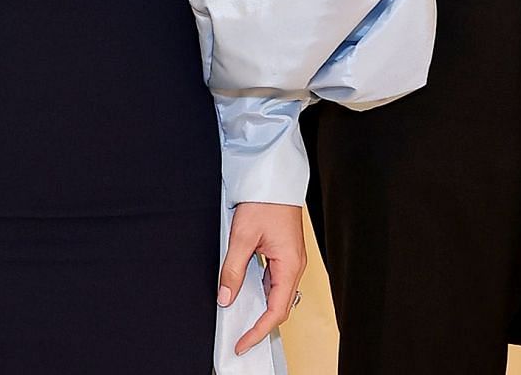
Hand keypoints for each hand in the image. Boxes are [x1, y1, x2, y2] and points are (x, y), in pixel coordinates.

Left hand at [217, 201, 306, 355]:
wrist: (274, 178)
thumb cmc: (265, 201)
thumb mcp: (243, 237)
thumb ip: (233, 269)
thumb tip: (226, 296)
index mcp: (289, 265)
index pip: (276, 311)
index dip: (258, 331)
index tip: (243, 343)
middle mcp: (294, 266)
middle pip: (280, 307)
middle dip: (261, 326)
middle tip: (241, 338)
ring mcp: (291, 260)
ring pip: (278, 295)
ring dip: (262, 310)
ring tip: (242, 321)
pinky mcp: (285, 254)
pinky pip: (276, 282)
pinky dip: (263, 294)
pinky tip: (248, 295)